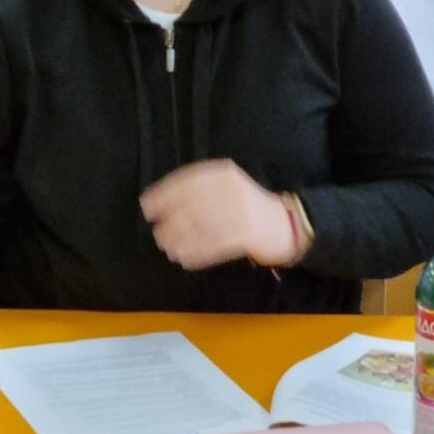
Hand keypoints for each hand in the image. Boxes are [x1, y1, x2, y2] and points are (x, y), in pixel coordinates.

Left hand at [140, 159, 304, 269]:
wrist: (285, 224)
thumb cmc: (248, 207)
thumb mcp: (226, 189)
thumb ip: (200, 192)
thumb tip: (161, 204)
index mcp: (224, 174)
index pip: (188, 181)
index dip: (164, 193)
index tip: (147, 207)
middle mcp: (232, 189)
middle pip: (192, 205)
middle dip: (171, 222)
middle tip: (158, 236)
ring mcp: (241, 211)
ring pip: (202, 226)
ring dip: (181, 240)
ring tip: (170, 250)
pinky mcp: (248, 233)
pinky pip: (216, 245)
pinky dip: (198, 253)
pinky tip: (187, 260)